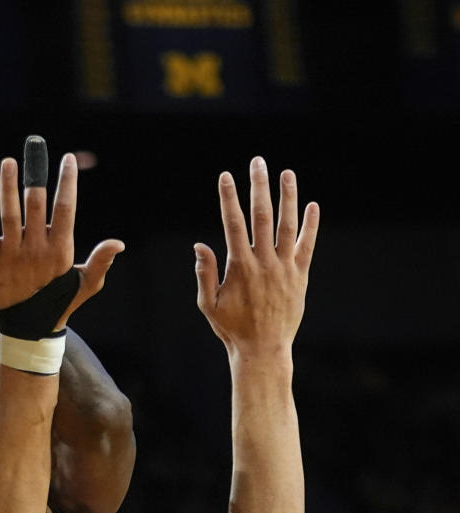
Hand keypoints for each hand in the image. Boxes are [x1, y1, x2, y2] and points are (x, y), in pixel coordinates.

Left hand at [0, 147, 123, 327]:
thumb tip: (118, 243)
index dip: (67, 182)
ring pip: (9, 214)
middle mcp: (36, 249)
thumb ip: (100, 262)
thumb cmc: (60, 302)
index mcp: (60, 250)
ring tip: (9, 162)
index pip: (65, 209)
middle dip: (37, 174)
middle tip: (35, 146)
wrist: (29, 329)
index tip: (67, 159)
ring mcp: (13, 255)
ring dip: (7, 186)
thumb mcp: (85, 285)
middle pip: (36, 204)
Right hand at [195, 156, 318, 356]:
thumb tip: (199, 246)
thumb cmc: (232, 329)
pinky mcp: (300, 276)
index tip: (226, 176)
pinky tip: (312, 206)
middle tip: (258, 162)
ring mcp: (284, 268)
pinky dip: (310, 225)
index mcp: (239, 267)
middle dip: (259, 186)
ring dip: (288, 197)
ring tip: (287, 173)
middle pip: (261, 215)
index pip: (233, 224)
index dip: (228, 198)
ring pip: (287, 225)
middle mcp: (264, 262)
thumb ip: (205, 273)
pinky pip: (307, 246)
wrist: (263, 350)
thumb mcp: (208, 305)